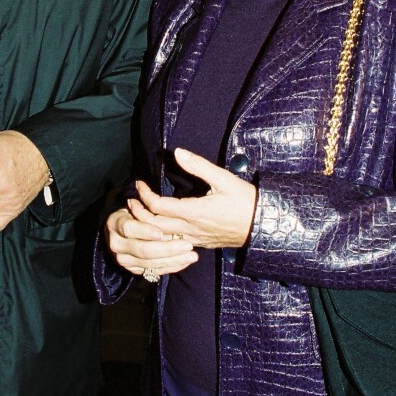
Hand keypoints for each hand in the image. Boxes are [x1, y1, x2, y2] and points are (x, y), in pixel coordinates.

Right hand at [105, 205, 196, 278]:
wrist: (123, 229)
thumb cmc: (135, 210)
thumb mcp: (135, 202)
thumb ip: (144, 198)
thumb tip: (143, 185)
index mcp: (115, 223)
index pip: (129, 228)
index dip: (144, 231)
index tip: (161, 232)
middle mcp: (116, 244)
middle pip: (143, 250)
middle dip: (167, 249)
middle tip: (187, 245)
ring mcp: (124, 259)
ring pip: (150, 264)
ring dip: (173, 260)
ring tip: (192, 255)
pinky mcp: (133, 269)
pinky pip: (154, 271)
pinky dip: (171, 267)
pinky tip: (185, 261)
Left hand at [129, 148, 256, 249]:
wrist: (264, 227)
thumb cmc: (246, 201)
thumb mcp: (223, 179)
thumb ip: (198, 166)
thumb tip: (177, 152)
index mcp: (193, 212)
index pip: (157, 206)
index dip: (144, 195)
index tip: (139, 184)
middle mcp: (190, 229)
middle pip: (153, 226)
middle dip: (138, 213)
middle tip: (131, 200)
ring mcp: (195, 239)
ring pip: (162, 237)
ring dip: (147, 226)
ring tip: (140, 213)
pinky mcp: (201, 244)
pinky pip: (174, 243)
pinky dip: (161, 235)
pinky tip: (160, 227)